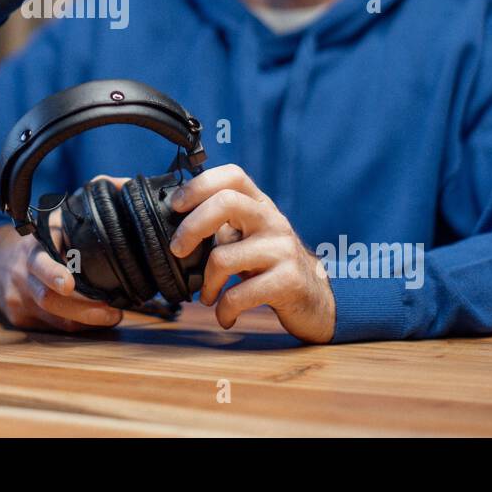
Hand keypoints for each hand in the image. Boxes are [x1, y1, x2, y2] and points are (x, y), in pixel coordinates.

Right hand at [0, 176, 125, 331]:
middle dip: (83, 309)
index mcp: (31, 248)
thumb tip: (120, 186)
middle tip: (113, 311)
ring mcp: (18, 299)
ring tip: (113, 316)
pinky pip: (52, 327)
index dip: (53, 274)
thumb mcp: (52, 221)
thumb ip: (80, 209)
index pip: (39, 262)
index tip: (70, 284)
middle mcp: (22, 275)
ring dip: (86, 320)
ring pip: (53, 318)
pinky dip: (76, 325)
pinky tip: (95, 321)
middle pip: (47, 298)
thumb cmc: (37, 240)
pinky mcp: (20, 318)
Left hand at [168, 163, 335, 341]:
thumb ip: (221, 227)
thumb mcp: (249, 238)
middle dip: (191, 227)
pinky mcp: (287, 281)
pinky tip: (225, 316)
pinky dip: (224, 310)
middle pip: (225, 203)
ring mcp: (282, 249)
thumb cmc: (271, 267)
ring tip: (207, 296)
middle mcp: (272, 220)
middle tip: (178, 250)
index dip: (199, 185)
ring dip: (206, 284)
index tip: (176, 206)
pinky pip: (239, 295)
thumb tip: (176, 229)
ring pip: (223, 257)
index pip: (232, 176)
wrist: (316, 299)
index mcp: (260, 205)